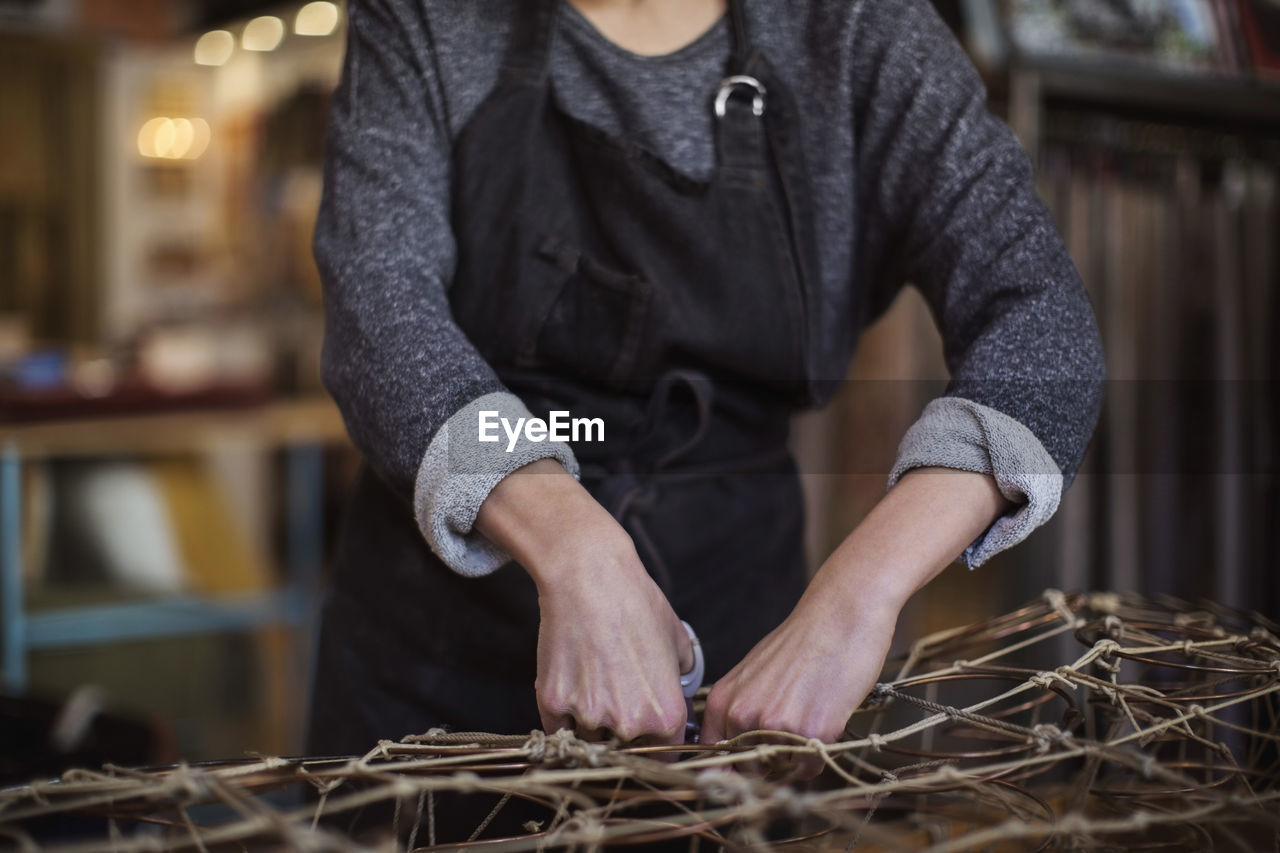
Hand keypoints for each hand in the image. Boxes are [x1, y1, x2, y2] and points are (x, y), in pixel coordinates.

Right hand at [475, 459, 692, 743]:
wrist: (589, 576)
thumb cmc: (636, 603)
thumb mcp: (678, 639)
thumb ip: (683, 674)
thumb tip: (680, 685)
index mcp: (666, 715)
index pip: (665, 756)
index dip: (658, 746)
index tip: (649, 738)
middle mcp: (628, 724)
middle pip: (625, 751)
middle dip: (623, 734)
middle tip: (616, 698)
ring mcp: (588, 716)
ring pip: (590, 740)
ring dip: (592, 723)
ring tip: (594, 681)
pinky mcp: (554, 703)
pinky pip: (560, 727)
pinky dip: (564, 714)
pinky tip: (573, 682)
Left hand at [702, 467, 1011, 766]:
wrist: (840, 612)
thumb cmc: (801, 642)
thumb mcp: (754, 674)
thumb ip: (740, 711)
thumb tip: (732, 756)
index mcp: (724, 700)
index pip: (715, 758)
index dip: (733, 769)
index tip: (750, 768)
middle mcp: (743, 715)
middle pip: (750, 772)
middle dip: (771, 764)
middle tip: (791, 735)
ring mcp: (776, 725)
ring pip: (783, 770)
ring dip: (797, 758)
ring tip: (810, 719)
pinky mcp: (812, 731)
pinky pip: (811, 766)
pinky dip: (820, 754)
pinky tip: (827, 720)